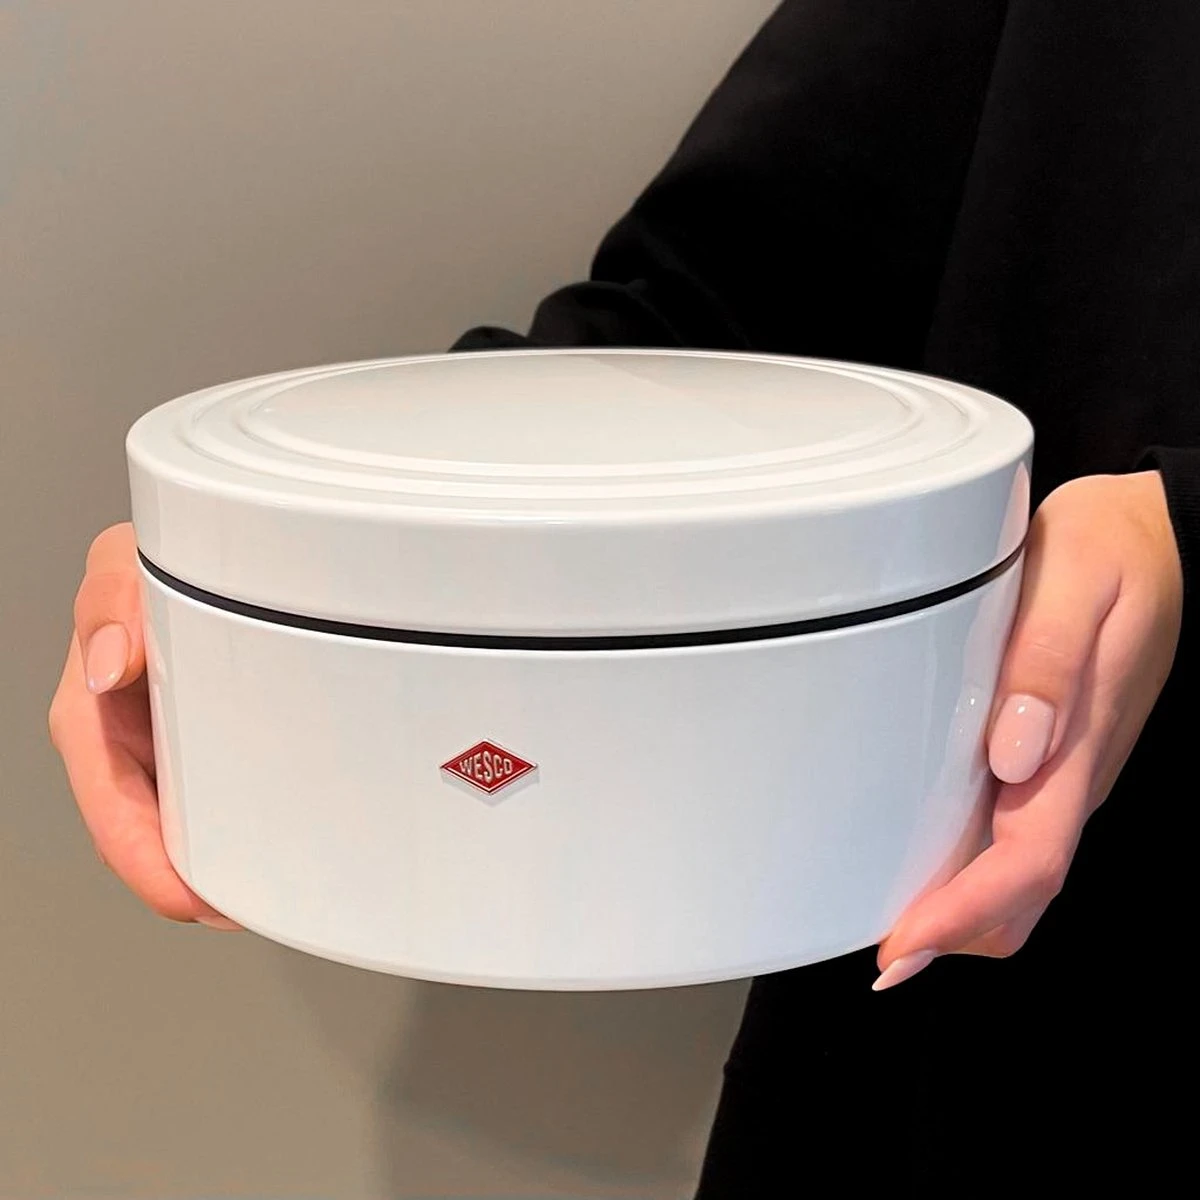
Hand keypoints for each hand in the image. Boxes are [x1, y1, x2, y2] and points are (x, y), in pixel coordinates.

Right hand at [48, 523, 239, 929]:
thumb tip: (110, 666)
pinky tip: (274, 841)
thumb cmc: (150, 564)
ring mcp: (168, 744)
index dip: (145, 862)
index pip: (110, 808)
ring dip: (220, 860)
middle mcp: (127, 739)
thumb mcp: (122, 567)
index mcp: (93, 716)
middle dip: (190, 880)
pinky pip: (220, 794)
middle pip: (150, 833)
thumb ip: (111, 602)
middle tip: (244, 908)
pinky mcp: (207, 740)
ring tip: (268, 890)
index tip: (190, 897)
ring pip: (187, 822)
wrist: (200, 549)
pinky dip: (243, 823)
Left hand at [874, 471, 1181, 989]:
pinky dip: (969, 868)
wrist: (1155, 537)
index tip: (900, 949)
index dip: (961, 916)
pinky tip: (924, 855)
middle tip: (883, 953)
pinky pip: (1015, 834)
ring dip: (959, 909)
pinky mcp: (1055, 756)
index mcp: (1078, 743)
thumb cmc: (1111, 552)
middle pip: (1022, 893)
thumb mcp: (1075, 584)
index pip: (1025, 863)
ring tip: (890, 920)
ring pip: (1018, 872)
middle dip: (956, 935)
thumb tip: (1012, 753)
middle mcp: (1073, 772)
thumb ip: (1044, 665)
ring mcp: (1066, 770)